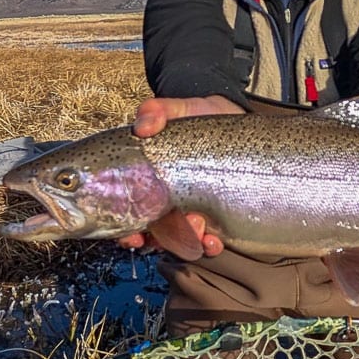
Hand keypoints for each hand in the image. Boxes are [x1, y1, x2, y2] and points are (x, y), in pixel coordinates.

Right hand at [119, 97, 241, 253]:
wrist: (233, 117)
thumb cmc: (196, 118)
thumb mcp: (175, 111)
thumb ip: (156, 112)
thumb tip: (142, 127)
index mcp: (148, 186)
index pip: (128, 217)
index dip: (125, 234)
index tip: (131, 236)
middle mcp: (166, 205)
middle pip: (153, 237)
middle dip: (158, 242)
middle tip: (169, 229)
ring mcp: (191, 213)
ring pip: (181, 243)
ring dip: (187, 243)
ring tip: (198, 227)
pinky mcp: (217, 218)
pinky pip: (209, 243)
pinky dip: (209, 247)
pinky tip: (214, 240)